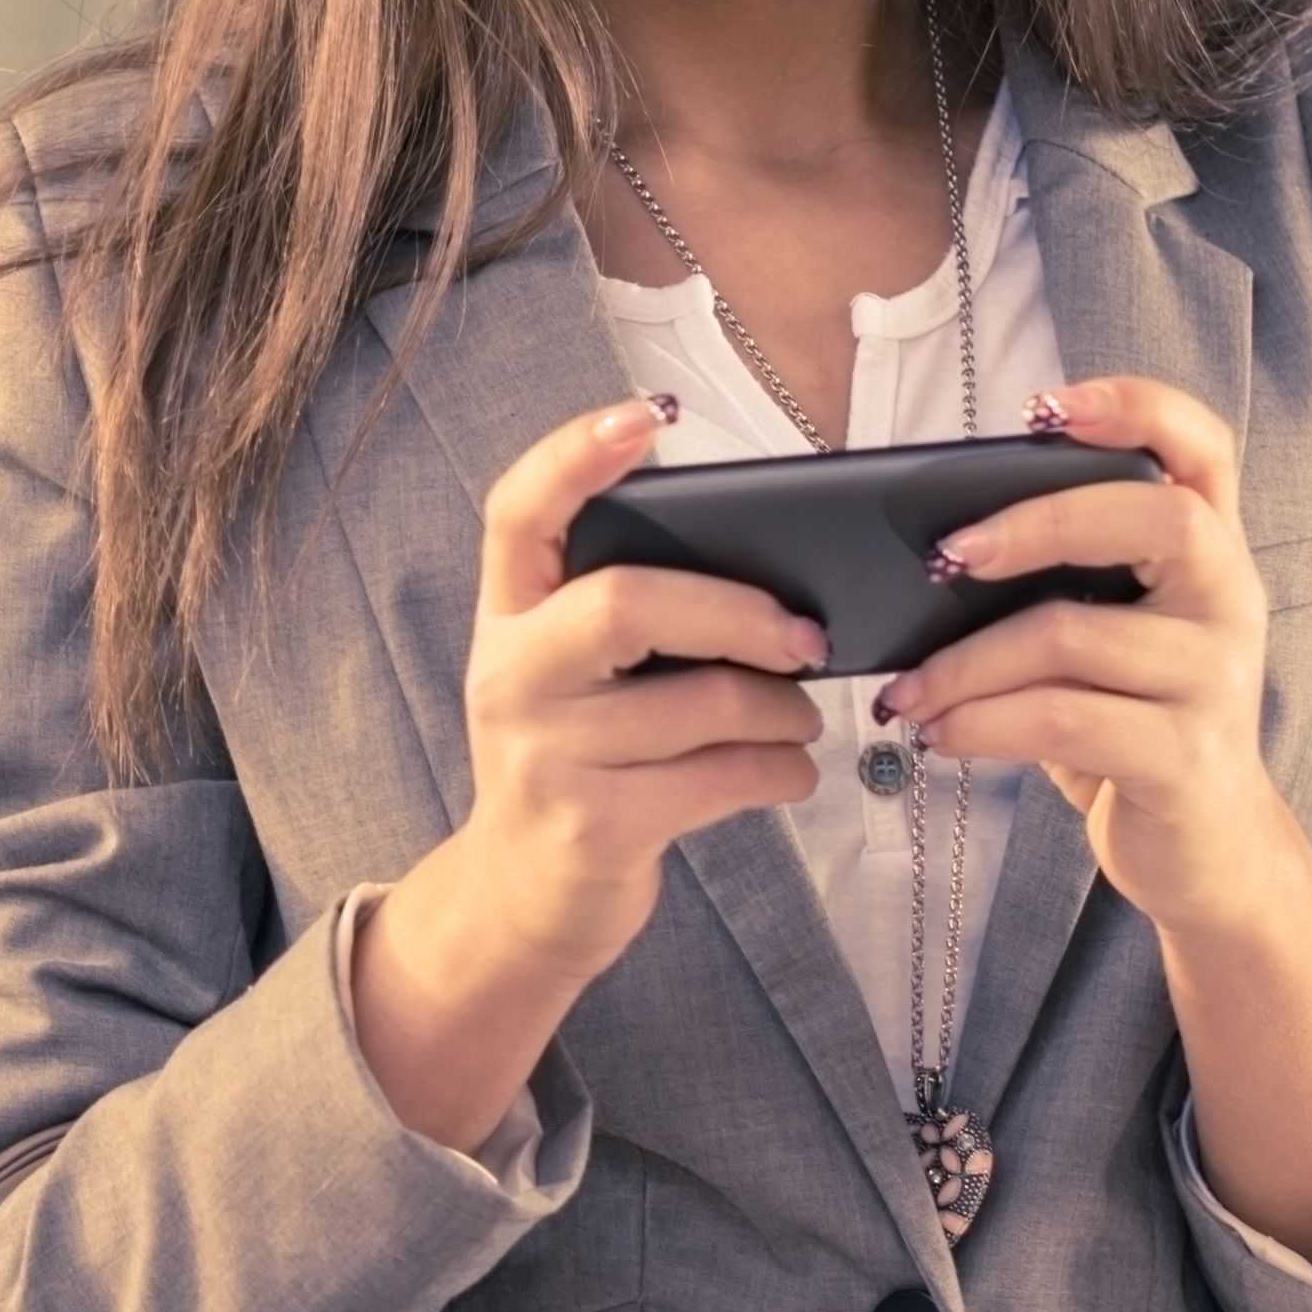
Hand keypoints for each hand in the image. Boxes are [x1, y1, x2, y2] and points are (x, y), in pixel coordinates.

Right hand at [351, 400, 829, 1149]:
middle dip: (741, 613)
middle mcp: (509, 676)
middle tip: (807, 637)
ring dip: (783, 711)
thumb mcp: (568, 675)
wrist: (523, 898)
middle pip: (627, 603)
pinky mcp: (595, 827)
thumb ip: (625, 611)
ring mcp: (545, 756)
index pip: (517, 512)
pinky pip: (724, 778)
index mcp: (505, 616)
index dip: (574, 455)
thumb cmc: (579, 759)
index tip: (646, 413)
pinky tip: (789, 771)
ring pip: (703, 703)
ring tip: (800, 717)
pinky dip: (783, 772)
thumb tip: (774, 572)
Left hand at [897, 375, 1311, 1264]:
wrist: (1207, 876)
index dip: (1130, 401)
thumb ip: (1037, 582)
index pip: (1195, 438)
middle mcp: (1230, 605)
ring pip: (1089, 636)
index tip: (1041, 397)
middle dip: (1036, 521)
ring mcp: (1218, 688)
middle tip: (932, 545)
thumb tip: (903, 538)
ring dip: (976, 653)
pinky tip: (918, 737)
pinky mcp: (1182, 771)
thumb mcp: (1091, 645)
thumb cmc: (1125, 738)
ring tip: (894, 683)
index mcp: (1206, 555)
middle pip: (1156, 515)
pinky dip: (983, 722)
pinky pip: (1072, 725)